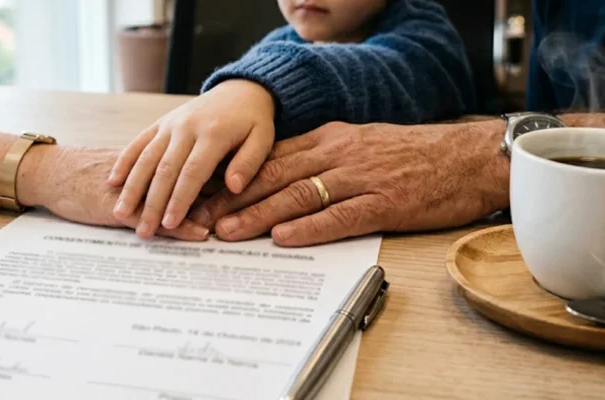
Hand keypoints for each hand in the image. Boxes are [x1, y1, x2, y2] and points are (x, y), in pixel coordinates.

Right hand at [107, 79, 275, 238]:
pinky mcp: (160, 123)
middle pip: (164, 169)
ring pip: (145, 158)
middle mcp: (186, 127)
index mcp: (212, 134)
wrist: (240, 89)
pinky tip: (113, 182)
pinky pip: (138, 143)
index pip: (192, 173)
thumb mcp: (263, 139)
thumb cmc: (253, 121)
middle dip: (152, 202)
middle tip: (144, 229)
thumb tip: (233, 187)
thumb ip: (249, 163)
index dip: (179, 200)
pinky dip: (124, 162)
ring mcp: (169, 124)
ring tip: (121, 212)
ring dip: (132, 186)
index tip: (169, 224)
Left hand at [190, 119, 510, 246]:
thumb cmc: (413, 155)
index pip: (271, 158)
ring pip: (299, 194)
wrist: (467, 157)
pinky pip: (340, 215)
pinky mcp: (385, 203)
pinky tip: (284, 238)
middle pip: (275, 175)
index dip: (235, 178)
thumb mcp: (359, 144)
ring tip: (228, 232)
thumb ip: (321, 158)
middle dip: (234, 198)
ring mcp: (362, 178)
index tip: (206, 194)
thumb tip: (282, 179)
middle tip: (202, 217)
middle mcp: (339, 154)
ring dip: (259, 214)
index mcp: (330, 140)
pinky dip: (309, 227)